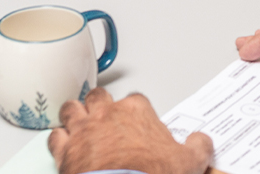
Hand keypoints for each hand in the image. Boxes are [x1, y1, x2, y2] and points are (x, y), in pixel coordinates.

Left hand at [48, 87, 212, 173]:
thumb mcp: (188, 163)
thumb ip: (197, 147)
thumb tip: (203, 141)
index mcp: (136, 111)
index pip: (136, 100)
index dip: (136, 112)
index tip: (139, 123)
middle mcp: (107, 113)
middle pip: (99, 97)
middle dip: (100, 105)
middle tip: (105, 117)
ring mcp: (84, 129)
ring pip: (72, 109)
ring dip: (75, 115)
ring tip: (79, 122)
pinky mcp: (66, 150)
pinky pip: (56, 136)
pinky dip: (59, 139)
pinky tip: (63, 144)